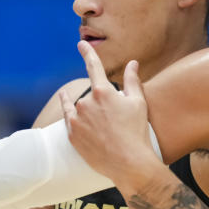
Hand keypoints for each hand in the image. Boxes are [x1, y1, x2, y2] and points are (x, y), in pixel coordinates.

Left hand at [59, 41, 161, 188]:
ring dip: (89, 113)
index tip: (81, 44)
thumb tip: (132, 63)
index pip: (93, 66)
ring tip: (106, 130)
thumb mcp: (138, 103)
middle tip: (116, 120)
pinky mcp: (71, 134)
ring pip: (80, 108)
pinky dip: (75, 118)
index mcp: (103, 92)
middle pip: (91, 95)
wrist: (128, 163)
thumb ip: (132, 80)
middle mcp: (86, 102)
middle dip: (101, 102)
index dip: (87, 53)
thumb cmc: (137, 132)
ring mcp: (77, 119)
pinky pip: (70, 120)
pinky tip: (81, 122)